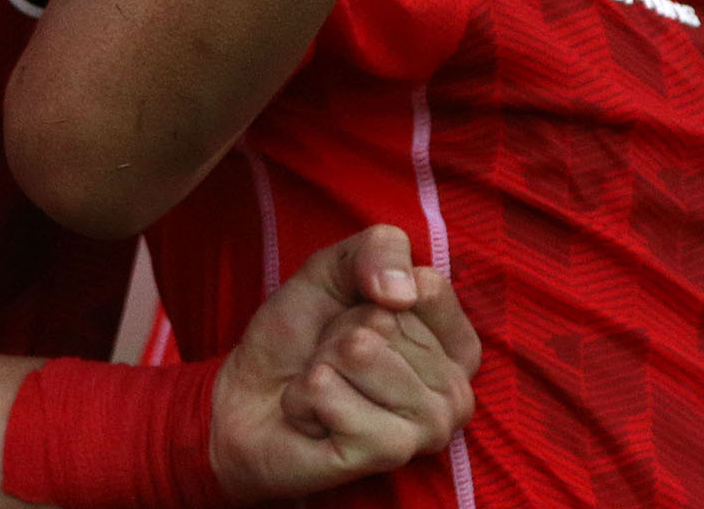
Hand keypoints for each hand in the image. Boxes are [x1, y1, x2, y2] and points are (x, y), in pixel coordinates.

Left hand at [213, 225, 479, 498]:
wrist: (247, 402)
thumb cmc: (300, 337)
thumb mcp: (333, 271)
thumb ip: (377, 249)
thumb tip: (402, 291)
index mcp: (455, 345)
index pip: (427, 286)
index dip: (370, 289)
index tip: (356, 316)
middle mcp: (456, 391)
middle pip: (387, 320)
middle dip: (339, 332)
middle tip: (333, 361)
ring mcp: (428, 428)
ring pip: (359, 353)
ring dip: (320, 364)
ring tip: (325, 387)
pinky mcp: (387, 453)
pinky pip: (329, 392)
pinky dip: (302, 396)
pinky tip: (313, 415)